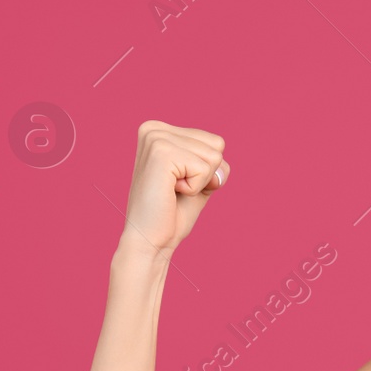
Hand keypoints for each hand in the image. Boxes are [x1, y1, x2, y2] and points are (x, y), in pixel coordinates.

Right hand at [121, 120, 229, 255]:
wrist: (149, 241)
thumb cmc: (172, 214)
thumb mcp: (199, 180)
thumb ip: (213, 162)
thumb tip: (221, 160)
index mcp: (159, 130)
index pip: (215, 142)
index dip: (208, 171)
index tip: (180, 185)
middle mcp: (154, 129)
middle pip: (217, 145)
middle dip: (207, 175)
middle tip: (178, 191)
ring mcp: (156, 138)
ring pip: (214, 156)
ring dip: (200, 182)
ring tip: (172, 191)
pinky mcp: (160, 153)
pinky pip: (204, 169)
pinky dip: (195, 188)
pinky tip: (170, 192)